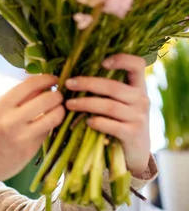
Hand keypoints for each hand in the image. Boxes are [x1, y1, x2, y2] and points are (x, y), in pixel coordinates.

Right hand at [0, 75, 64, 208]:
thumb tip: (40, 85)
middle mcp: (10, 120)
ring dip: (60, 110)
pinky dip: (51, 125)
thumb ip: (15, 100)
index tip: (53, 78)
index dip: (46, 79)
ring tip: (59, 109)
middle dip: (57, 95)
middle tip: (58, 95)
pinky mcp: (30, 150)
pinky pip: (48, 131)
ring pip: (54, 117)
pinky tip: (48, 123)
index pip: (29, 85)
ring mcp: (22, 136)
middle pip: (47, 99)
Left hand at [64, 53, 150, 176]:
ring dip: (85, 103)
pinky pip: (112, 125)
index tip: (102, 62)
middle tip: (68, 84)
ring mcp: (139, 117)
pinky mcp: (133, 134)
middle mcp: (142, 99)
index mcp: (138, 87)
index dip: (122, 59)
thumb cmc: (120, 120)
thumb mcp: (120, 101)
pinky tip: (86, 122)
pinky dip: (97, 122)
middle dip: (87, 83)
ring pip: (109, 106)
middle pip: (113, 86)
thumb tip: (73, 74)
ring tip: (69, 104)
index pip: (138, 65)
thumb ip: (106, 88)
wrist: (135, 151)